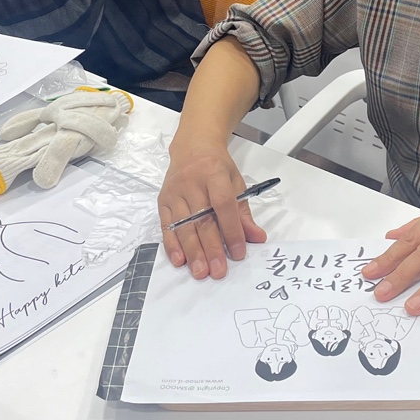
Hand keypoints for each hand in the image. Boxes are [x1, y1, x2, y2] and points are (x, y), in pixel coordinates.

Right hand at [157, 145, 265, 279]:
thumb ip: (244, 212)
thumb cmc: (216, 166)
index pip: (223, 205)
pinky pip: (166, 225)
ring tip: (200, 272)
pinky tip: (180, 260)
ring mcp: (174, 191)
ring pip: (183, 226)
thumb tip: (257, 238)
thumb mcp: (236, 182)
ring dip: (192, 251)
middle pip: (202, 219)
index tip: (239, 253)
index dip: (231, 230)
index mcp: (214, 173)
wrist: (192, 146)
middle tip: (218, 271)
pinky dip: (172, 245)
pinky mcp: (163, 200)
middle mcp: (191, 182)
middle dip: (211, 248)